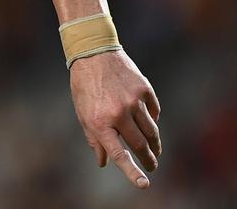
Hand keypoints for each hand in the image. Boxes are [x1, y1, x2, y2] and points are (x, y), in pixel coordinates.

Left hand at [69, 49, 161, 188]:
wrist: (93, 52)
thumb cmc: (84, 85)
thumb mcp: (82, 112)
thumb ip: (94, 138)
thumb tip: (103, 162)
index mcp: (99, 122)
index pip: (118, 154)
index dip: (132, 172)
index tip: (144, 183)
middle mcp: (118, 113)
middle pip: (140, 145)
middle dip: (148, 159)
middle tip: (151, 166)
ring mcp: (133, 101)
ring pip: (151, 131)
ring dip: (154, 143)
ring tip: (154, 150)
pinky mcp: (144, 89)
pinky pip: (154, 112)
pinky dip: (153, 119)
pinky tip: (150, 122)